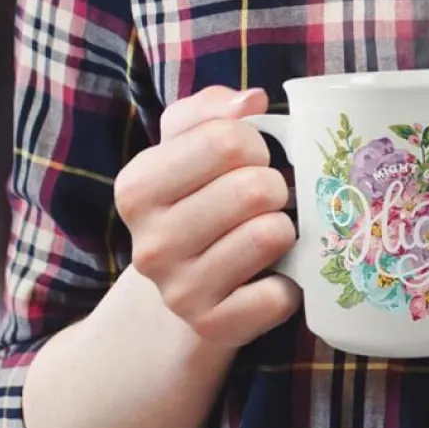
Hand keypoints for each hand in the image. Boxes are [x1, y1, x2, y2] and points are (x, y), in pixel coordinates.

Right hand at [114, 86, 301, 346]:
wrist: (186, 295)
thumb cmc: (197, 204)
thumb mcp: (188, 149)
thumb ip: (211, 111)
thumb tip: (250, 100)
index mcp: (137, 187)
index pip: (228, 139)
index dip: (255, 144)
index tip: (247, 162)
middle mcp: (151, 243)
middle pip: (256, 187)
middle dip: (276, 188)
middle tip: (263, 202)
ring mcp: (180, 292)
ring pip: (272, 234)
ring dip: (285, 230)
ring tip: (265, 235)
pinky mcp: (215, 327)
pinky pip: (281, 293)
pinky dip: (291, 283)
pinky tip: (270, 278)